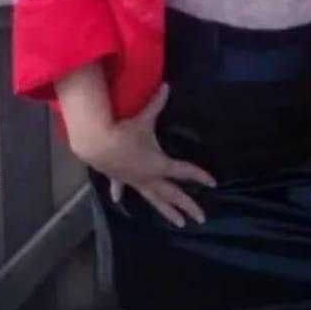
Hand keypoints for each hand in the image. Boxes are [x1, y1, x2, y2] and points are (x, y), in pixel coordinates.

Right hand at [74, 81, 216, 227]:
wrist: (97, 145)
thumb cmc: (124, 133)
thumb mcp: (143, 118)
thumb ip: (157, 103)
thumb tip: (167, 86)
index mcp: (159, 165)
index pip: (184, 171)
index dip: (200, 175)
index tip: (213, 183)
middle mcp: (150, 178)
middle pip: (173, 194)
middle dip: (188, 205)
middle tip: (201, 218)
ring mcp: (135, 181)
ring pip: (155, 200)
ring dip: (167, 211)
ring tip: (180, 224)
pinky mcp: (120, 179)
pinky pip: (122, 188)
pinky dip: (121, 193)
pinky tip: (119, 200)